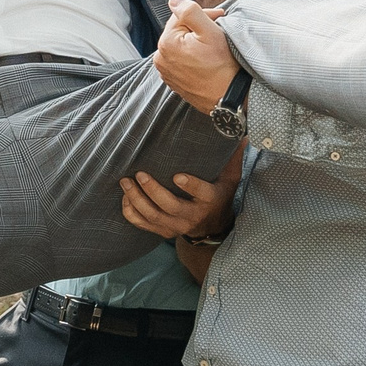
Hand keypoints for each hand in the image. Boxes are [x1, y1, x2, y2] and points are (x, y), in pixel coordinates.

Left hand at [119, 144, 243, 239]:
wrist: (212, 226)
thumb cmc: (219, 195)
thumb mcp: (230, 179)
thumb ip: (233, 159)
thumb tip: (241, 134)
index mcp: (209, 199)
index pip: (201, 193)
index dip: (190, 186)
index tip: (177, 176)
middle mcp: (192, 215)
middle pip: (170, 206)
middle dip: (153, 191)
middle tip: (140, 173)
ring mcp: (176, 225)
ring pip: (153, 216)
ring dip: (137, 199)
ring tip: (126, 181)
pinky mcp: (163, 231)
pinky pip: (143, 224)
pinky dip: (131, 213)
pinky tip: (125, 198)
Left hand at [154, 0, 240, 112]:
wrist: (231, 97)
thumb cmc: (223, 65)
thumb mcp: (209, 31)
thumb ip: (189, 11)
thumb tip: (173, 1)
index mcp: (165, 43)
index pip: (182, 16)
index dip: (203, 14)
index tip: (220, 18)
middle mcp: (161, 59)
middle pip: (180, 31)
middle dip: (198, 28)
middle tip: (218, 32)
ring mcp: (167, 73)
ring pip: (181, 46)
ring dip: (195, 43)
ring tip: (213, 48)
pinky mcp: (175, 83)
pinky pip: (182, 62)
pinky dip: (193, 58)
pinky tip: (208, 61)